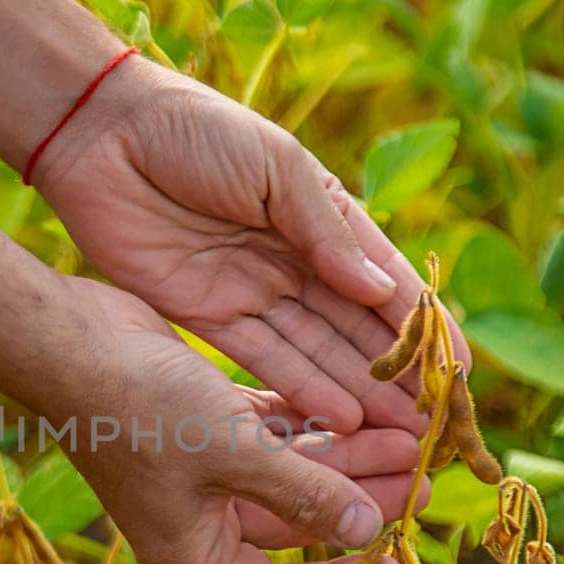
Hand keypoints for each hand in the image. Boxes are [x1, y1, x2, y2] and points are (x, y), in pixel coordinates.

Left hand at [33, 60, 468, 437]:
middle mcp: (293, 259)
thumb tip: (382, 293)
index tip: (460, 370)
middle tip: (438, 422)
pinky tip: (341, 419)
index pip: (385, 279)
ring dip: (359, 392)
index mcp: (321, 215)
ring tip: (401, 433)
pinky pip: (263, 360)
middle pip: (355, 328)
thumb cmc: (195, 129)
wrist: (103, 134)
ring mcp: (251, 290)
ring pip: (317, 352)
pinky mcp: (206, 314)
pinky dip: (301, 388)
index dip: (423, 326)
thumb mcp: (275, 168)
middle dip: (398, 375)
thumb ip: (326, 232)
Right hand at [45, 278, 427, 563]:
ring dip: (346, 459)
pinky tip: (359, 410)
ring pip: (290, 474)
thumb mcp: (232, 453)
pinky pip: (270, 435)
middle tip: (424, 482)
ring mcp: (199, 469)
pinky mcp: (203, 420)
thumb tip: (366, 531)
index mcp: (192, 551)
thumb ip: (303, 493)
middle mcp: (197, 517)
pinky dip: (311, 427)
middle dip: (360, 504)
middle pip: (295, 526)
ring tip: (408, 439)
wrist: (68, 341)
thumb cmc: (140, 407)